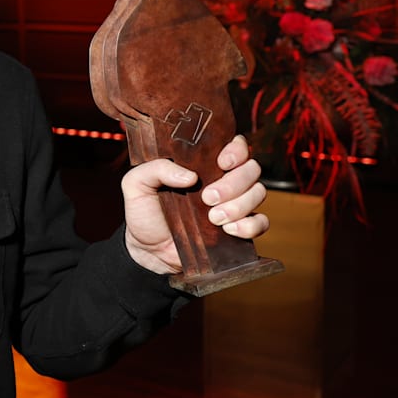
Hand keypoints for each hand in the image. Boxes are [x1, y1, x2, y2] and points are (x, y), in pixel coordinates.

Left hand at [120, 135, 269, 274]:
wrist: (148, 252)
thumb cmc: (143, 213)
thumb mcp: (136, 185)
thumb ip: (155, 169)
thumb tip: (190, 176)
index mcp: (202, 164)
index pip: (234, 145)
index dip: (236, 150)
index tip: (222, 162)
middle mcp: (223, 180)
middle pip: (251, 169)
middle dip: (234, 184)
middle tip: (208, 198)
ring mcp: (234, 204)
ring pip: (258, 193)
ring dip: (239, 205)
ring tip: (214, 218)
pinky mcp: (239, 229)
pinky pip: (261, 222)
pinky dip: (250, 225)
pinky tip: (229, 230)